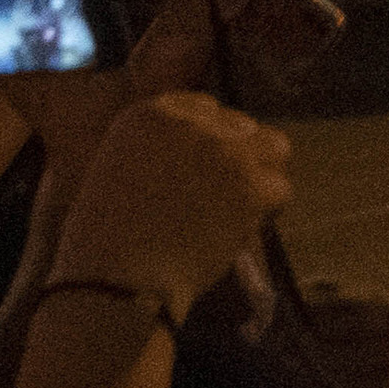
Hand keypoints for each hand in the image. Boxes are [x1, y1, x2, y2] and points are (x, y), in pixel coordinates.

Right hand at [48, 90, 294, 315]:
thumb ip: (166, 150)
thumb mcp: (121, 172)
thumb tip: (219, 151)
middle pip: (243, 127)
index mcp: (149, 114)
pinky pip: (280, 190)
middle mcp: (190, 123)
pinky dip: (265, 213)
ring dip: (262, 175)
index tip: (199, 171)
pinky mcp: (250, 184)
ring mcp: (223, 151)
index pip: (207, 107)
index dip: (210, 140)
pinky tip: (235, 231)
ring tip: (236, 208)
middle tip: (216, 199)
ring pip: (273, 149)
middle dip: (237, 158)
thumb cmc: (108, 241)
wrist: (116, 280)